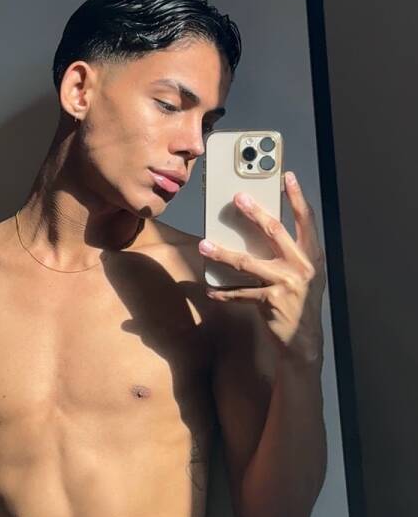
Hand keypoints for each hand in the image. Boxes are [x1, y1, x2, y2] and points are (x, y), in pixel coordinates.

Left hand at [199, 171, 326, 363]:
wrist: (304, 340)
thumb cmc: (299, 303)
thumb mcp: (303, 274)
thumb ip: (289, 252)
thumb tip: (260, 228)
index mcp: (311, 255)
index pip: (306, 220)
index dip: (298, 197)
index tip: (288, 176)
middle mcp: (302, 266)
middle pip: (275, 232)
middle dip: (255, 213)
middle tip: (238, 198)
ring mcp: (287, 283)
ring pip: (249, 262)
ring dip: (223, 253)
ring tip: (205, 245)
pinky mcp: (271, 301)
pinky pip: (241, 292)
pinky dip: (224, 291)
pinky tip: (210, 289)